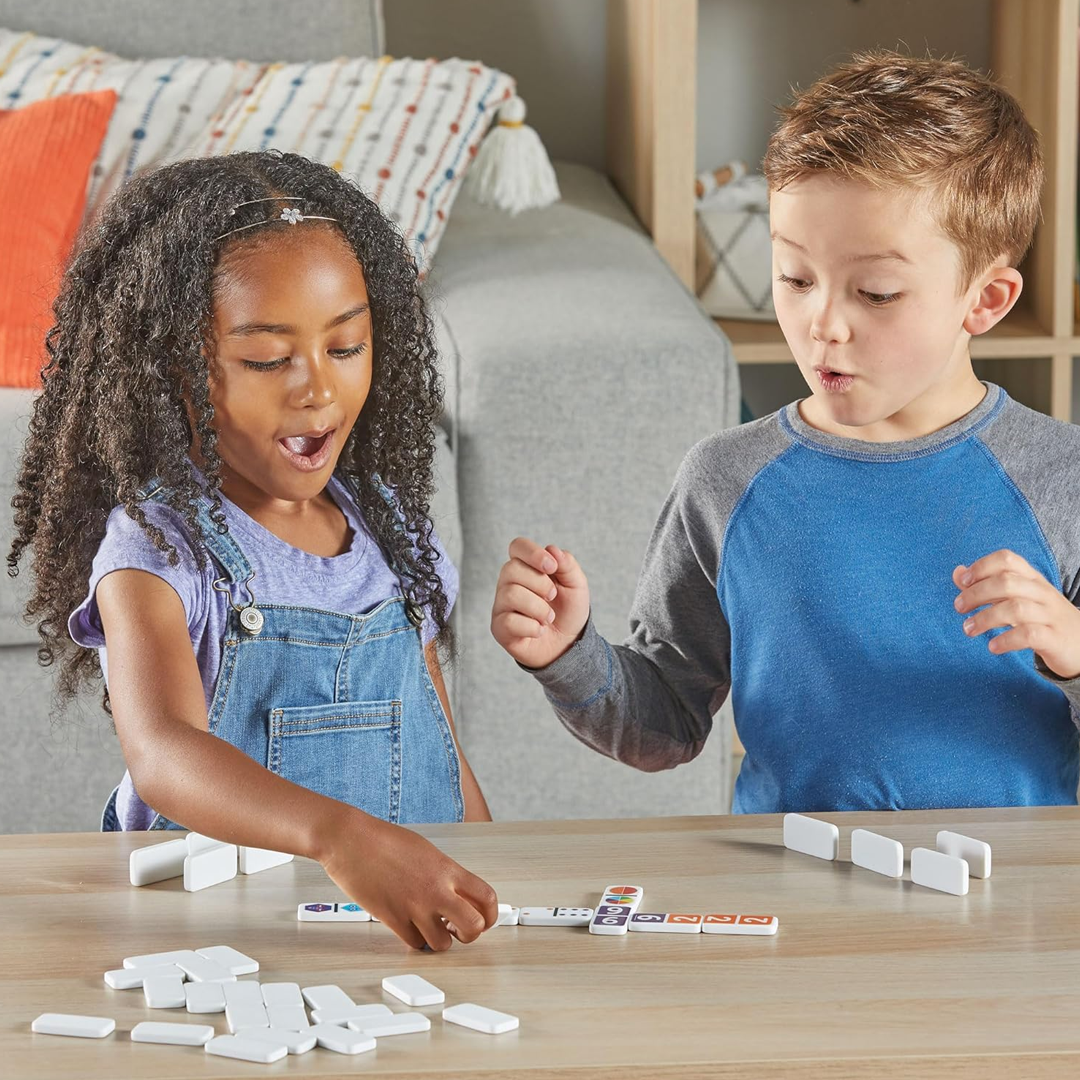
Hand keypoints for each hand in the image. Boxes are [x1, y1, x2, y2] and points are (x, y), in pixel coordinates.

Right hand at [320, 811, 498, 950]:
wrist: (351, 840)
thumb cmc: (384, 840)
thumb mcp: (426, 850)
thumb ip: (445, 873)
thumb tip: (456, 894)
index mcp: (447, 869)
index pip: (487, 897)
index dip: (491, 914)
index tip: (485, 918)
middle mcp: (436, 890)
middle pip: (474, 926)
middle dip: (470, 933)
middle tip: (460, 929)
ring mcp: (414, 907)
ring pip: (442, 944)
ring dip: (440, 940)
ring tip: (432, 928)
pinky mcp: (392, 919)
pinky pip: (415, 943)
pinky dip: (416, 940)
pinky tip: (411, 927)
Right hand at [491, 538, 590, 669]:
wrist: (568, 645)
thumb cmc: (568, 611)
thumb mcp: (576, 585)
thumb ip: (567, 564)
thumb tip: (552, 549)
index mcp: (525, 567)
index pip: (517, 546)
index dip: (533, 553)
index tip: (552, 567)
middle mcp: (508, 583)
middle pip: (511, 569)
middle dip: (540, 584)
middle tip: (552, 597)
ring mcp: (501, 605)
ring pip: (511, 594)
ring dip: (540, 608)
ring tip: (548, 618)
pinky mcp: (499, 628)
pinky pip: (510, 621)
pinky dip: (533, 627)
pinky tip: (539, 631)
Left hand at [953, 549, 1079, 678]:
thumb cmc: (1044, 619)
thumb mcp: (1019, 598)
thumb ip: (988, 586)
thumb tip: (958, 572)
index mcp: (1032, 579)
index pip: (1007, 559)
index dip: (981, 566)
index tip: (962, 581)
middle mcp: (1042, 593)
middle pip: (1007, 582)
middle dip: (976, 593)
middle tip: (958, 608)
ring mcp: (1050, 615)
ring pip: (1016, 608)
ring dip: (985, 618)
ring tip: (968, 629)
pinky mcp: (1055, 638)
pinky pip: (1029, 635)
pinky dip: (1006, 640)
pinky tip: (993, 647)